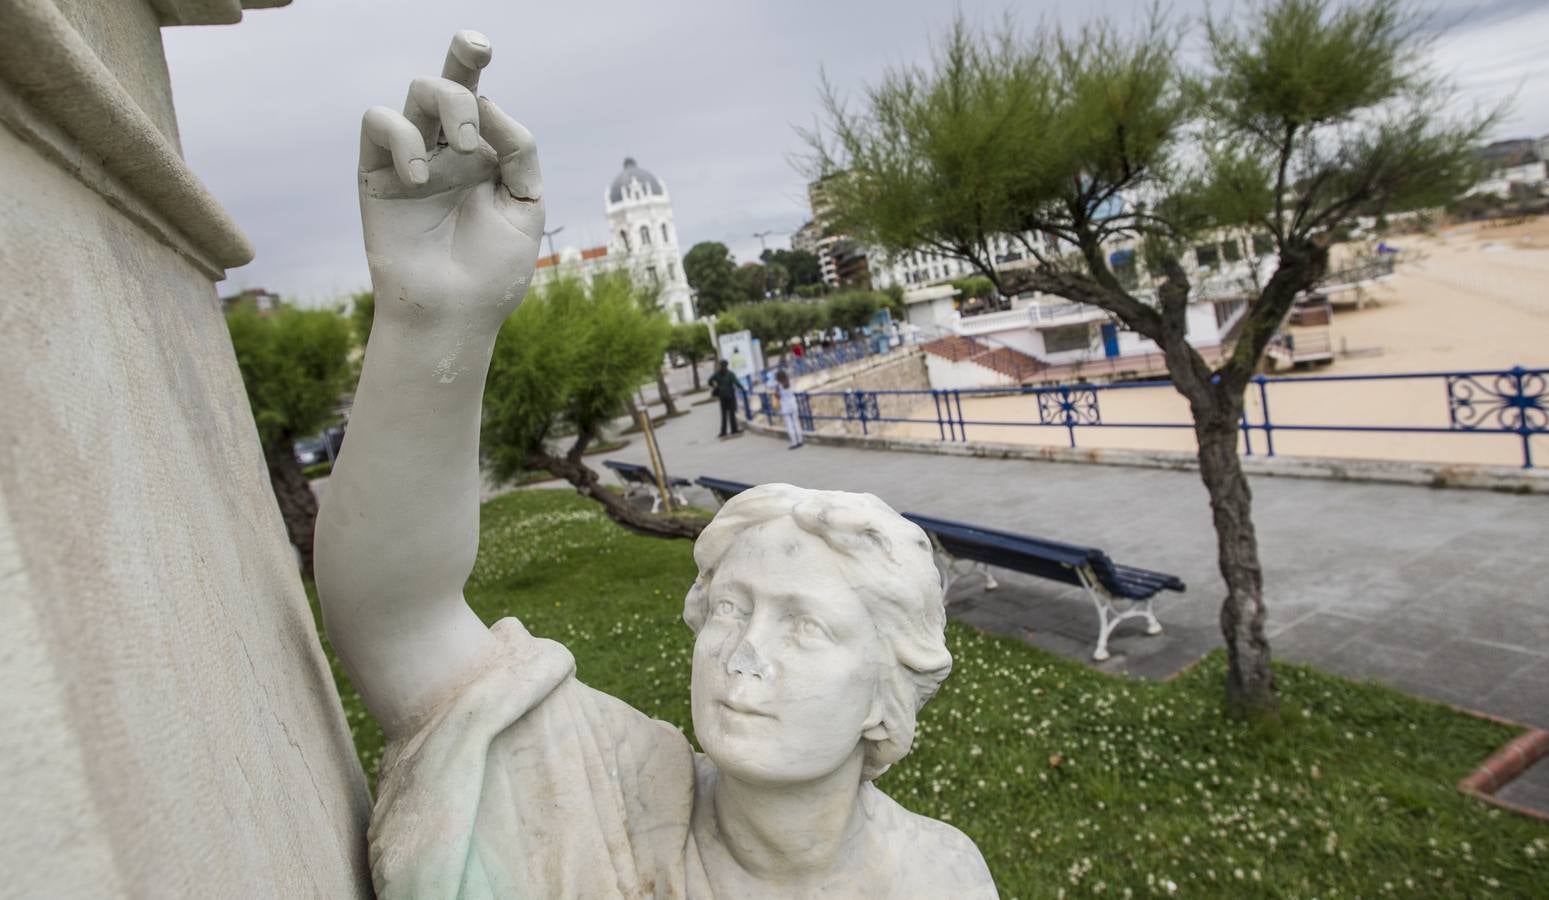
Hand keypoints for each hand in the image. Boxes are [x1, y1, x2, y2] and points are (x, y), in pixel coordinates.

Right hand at [358, 31, 543, 335]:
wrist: (455, 314)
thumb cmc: (493, 272)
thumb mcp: (525, 206)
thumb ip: (518, 151)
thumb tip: (489, 103)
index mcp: (484, 155)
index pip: (478, 95)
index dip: (471, 57)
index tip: (481, 47)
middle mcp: (446, 150)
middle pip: (445, 82)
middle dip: (461, 67)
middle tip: (477, 128)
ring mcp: (412, 159)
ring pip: (415, 93)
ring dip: (444, 105)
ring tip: (462, 151)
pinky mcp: (377, 174)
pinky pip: (378, 124)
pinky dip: (402, 138)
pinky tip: (421, 178)